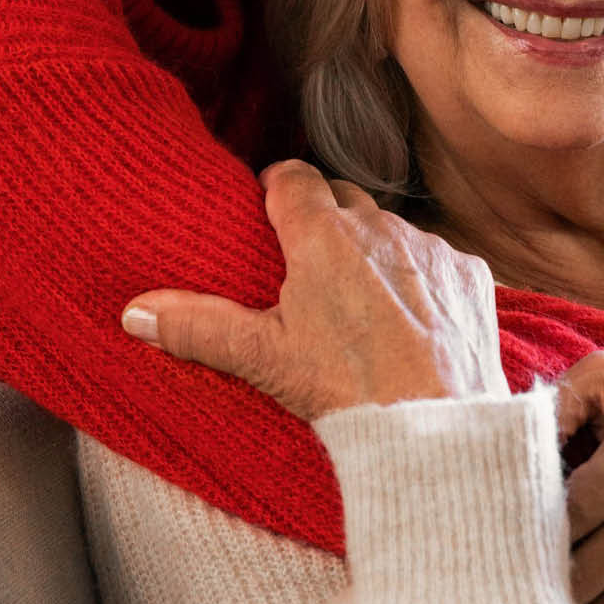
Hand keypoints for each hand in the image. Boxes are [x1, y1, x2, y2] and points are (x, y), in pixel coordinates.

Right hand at [122, 161, 504, 418]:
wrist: (438, 428)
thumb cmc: (349, 392)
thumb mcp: (263, 358)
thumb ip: (196, 325)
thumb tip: (135, 311)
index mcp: (324, 235)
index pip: (293, 176)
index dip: (277, 187)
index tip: (266, 208)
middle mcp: (381, 228)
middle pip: (344, 197)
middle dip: (323, 217)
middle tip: (305, 261)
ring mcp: (430, 248)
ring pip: (393, 227)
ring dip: (374, 248)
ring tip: (358, 296)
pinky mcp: (469, 274)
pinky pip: (438, 258)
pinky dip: (421, 277)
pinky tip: (411, 316)